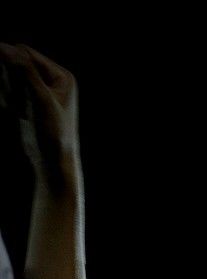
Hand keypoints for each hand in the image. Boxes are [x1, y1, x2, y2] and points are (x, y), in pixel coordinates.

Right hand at [0, 43, 79, 190]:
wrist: (52, 162)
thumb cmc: (54, 132)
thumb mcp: (40, 98)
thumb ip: (23, 71)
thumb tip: (5, 47)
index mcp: (61, 76)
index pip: (26, 54)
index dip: (8, 58)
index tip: (3, 77)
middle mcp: (51, 81)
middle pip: (16, 65)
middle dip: (9, 80)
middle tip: (18, 102)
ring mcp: (38, 92)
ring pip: (9, 79)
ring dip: (8, 92)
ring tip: (21, 111)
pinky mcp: (27, 103)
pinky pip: (8, 93)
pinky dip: (7, 101)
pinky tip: (18, 115)